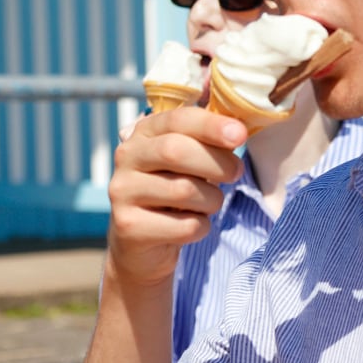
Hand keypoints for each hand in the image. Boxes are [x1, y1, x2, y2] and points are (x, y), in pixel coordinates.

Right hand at [105, 106, 244, 286]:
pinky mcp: (128, 225)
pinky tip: (191, 225)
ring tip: (206, 204)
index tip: (240, 134)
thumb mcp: (188, 161)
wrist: (142, 243)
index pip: (177, 120)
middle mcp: (127, 158)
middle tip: (236, 173)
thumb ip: (207, 142)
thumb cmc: (173, 192)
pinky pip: (185, 225)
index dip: (211, 125)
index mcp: (143, 133)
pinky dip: (201, 227)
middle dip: (217, 163)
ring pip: (184, 190)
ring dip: (211, 200)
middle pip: (176, 151)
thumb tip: (238, 130)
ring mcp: (122, 192)